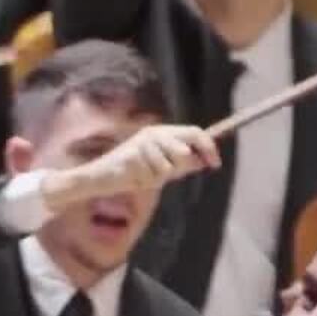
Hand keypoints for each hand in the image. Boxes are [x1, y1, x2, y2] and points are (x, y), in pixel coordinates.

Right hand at [44, 124, 219, 209]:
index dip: (209, 147)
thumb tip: (205, 160)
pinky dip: (145, 183)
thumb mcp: (161, 167)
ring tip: (142, 177)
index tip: (215, 164)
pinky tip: (133, 179)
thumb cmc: (131, 174)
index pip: (194, 133)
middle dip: (179, 168)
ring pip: (168, 169)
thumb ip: (182, 163)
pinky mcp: (132, 156)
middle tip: (163, 175)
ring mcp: (142, 144)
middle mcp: (153, 133)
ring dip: (158, 179)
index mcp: (161, 132)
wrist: (100, 179)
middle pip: (184, 151)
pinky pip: (153, 177)